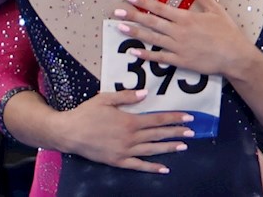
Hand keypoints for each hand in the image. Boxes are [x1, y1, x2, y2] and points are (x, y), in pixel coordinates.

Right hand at [55, 89, 192, 172]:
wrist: (70, 133)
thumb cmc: (86, 113)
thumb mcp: (104, 99)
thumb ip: (126, 97)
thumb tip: (145, 94)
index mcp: (129, 121)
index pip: (157, 119)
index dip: (173, 118)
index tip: (188, 117)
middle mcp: (131, 137)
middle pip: (158, 134)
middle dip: (176, 132)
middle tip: (192, 131)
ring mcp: (125, 151)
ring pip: (152, 150)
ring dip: (169, 148)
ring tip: (183, 146)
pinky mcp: (119, 161)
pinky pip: (139, 166)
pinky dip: (153, 167)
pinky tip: (165, 168)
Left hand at [115, 0, 252, 77]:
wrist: (235, 57)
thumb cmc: (227, 33)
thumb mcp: (217, 11)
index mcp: (186, 17)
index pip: (160, 8)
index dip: (143, 2)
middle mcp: (179, 31)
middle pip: (152, 22)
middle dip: (133, 15)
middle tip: (117, 11)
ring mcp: (178, 47)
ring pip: (152, 39)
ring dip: (135, 33)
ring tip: (119, 28)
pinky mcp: (181, 61)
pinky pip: (160, 58)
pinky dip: (146, 55)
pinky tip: (133, 52)